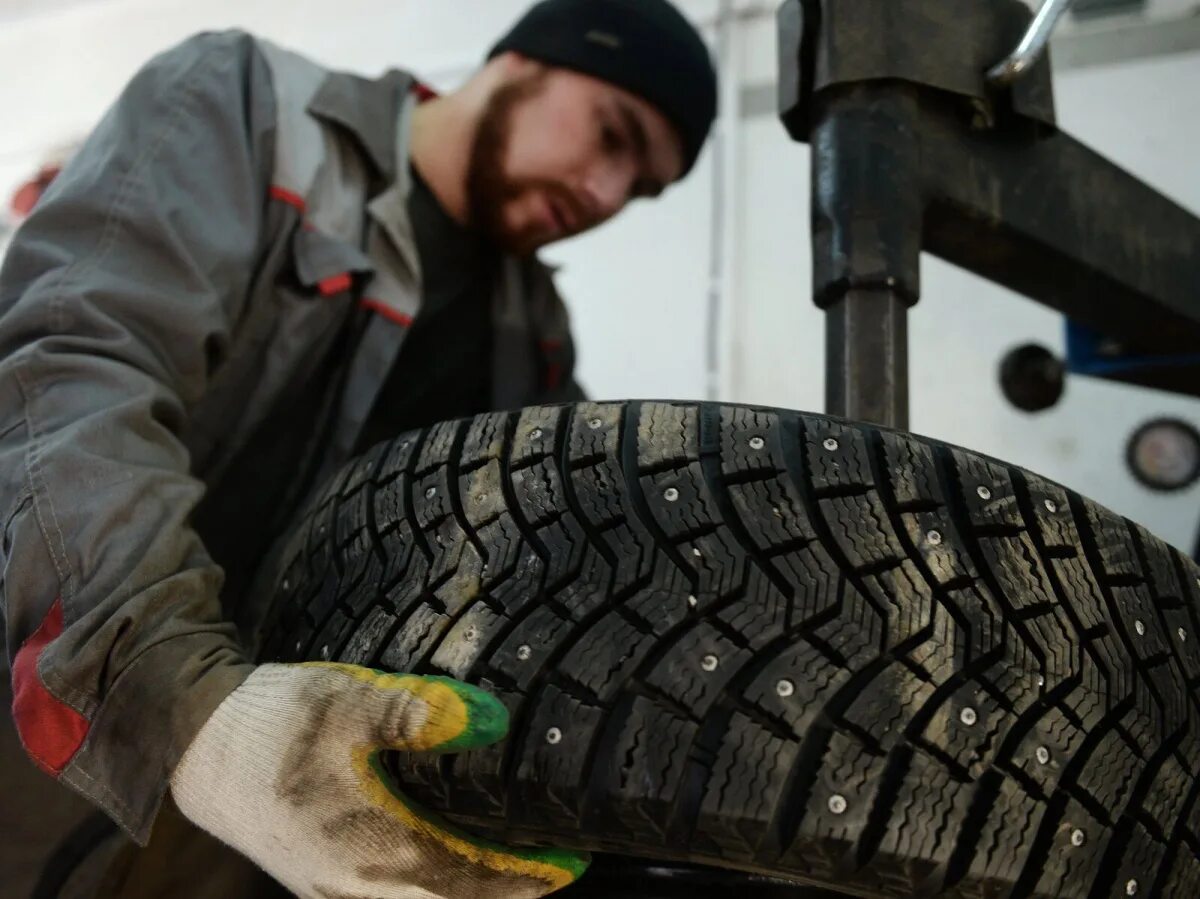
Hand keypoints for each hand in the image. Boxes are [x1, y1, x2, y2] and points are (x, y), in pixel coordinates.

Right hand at [170, 663, 587, 897]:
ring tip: (508, 861)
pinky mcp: (317, 877)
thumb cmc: (273, 722)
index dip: (527, 877)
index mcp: (375, 848)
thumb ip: (422, 713)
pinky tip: (441, 853)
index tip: (571, 860)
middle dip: (505, 892)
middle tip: (550, 862)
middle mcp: (357, 885)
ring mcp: (332, 889)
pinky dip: (430, 887)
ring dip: (466, 891)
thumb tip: (495, 721)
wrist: (192, 744)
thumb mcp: (349, 701)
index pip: (471, 880)